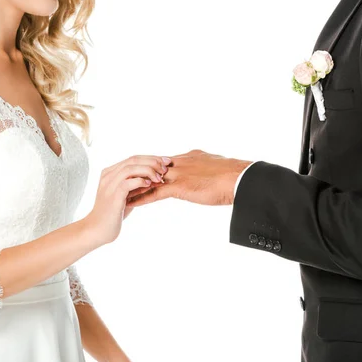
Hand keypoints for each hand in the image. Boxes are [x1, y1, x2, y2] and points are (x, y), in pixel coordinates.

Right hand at [85, 155, 170, 244]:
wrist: (98, 230)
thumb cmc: (114, 214)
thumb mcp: (127, 196)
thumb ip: (136, 186)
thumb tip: (155, 178)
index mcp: (110, 173)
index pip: (133, 158)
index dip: (151, 158)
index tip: (166, 161)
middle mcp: (108, 175)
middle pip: (133, 160)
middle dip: (152, 161)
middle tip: (166, 167)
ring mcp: (109, 185)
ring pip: (131, 168)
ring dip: (148, 170)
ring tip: (160, 177)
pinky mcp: (113, 196)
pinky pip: (128, 182)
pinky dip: (141, 181)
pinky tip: (150, 185)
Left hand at [127, 150, 251, 206]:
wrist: (240, 180)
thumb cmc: (235, 177)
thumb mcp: (218, 169)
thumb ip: (208, 170)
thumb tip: (208, 174)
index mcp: (191, 157)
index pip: (165, 162)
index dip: (151, 169)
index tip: (140, 174)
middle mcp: (181, 162)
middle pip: (152, 168)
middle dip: (138, 175)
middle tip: (122, 182)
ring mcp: (180, 174)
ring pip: (150, 179)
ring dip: (135, 187)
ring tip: (121, 194)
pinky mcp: (180, 186)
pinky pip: (155, 192)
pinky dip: (141, 197)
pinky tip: (131, 203)